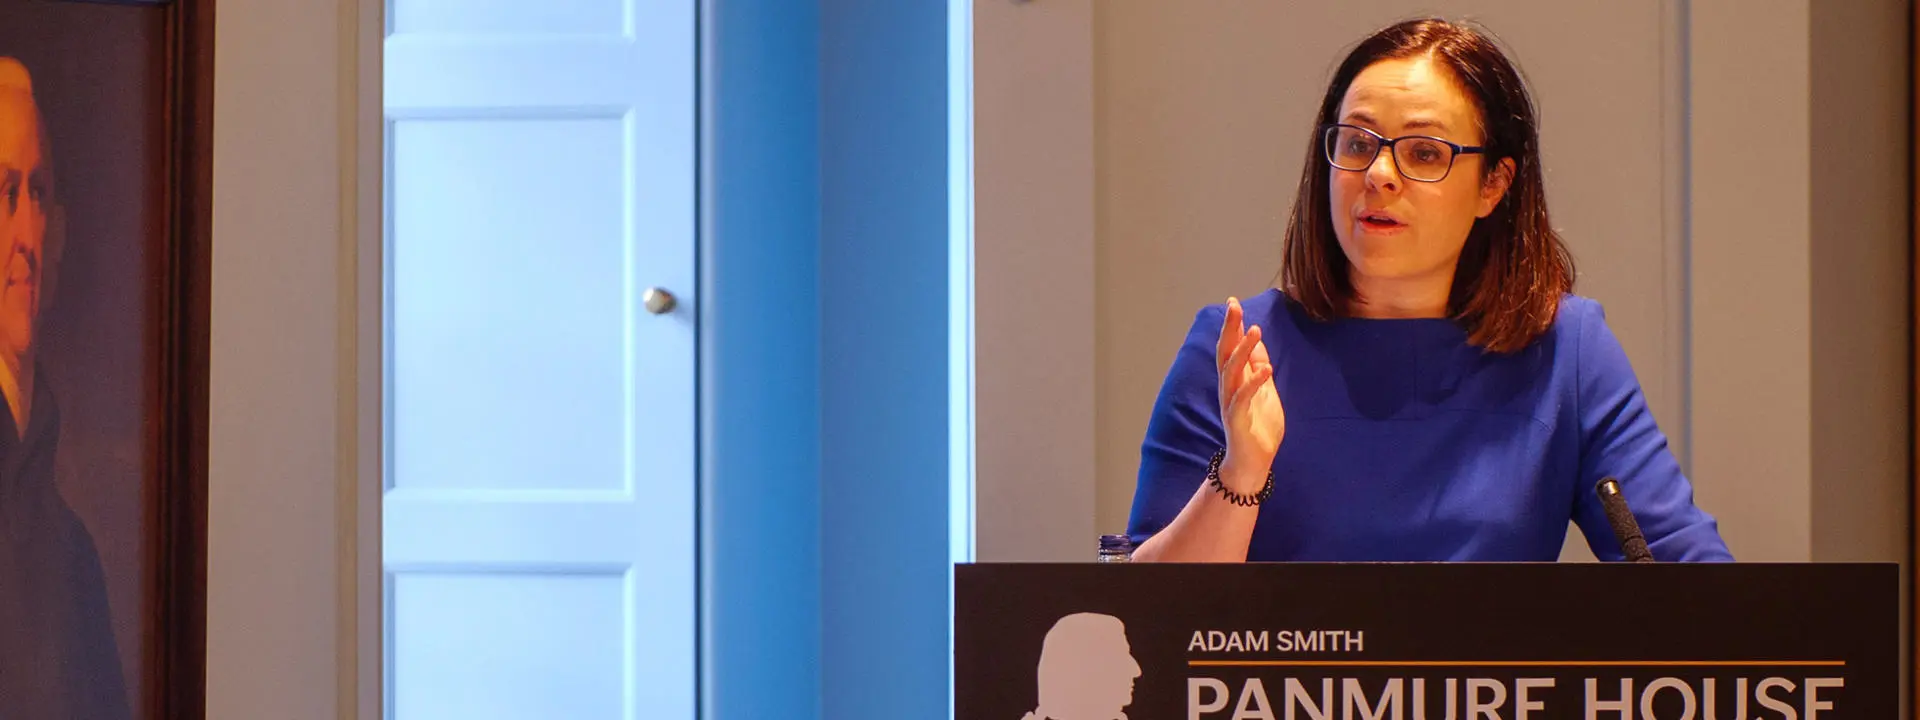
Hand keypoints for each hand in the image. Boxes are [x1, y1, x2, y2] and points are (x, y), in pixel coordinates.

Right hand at [1215, 297, 1285, 490]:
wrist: (1253, 464)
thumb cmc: (1258, 429)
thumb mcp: (1264, 392)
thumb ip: (1258, 368)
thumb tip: (1257, 343)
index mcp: (1235, 381)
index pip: (1230, 348)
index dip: (1232, 326)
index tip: (1233, 302)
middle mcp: (1228, 389)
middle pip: (1224, 353)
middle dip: (1229, 329)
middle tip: (1233, 306)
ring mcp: (1230, 404)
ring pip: (1231, 372)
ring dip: (1241, 350)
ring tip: (1254, 330)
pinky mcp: (1237, 421)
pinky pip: (1242, 398)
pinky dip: (1253, 383)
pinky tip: (1266, 369)